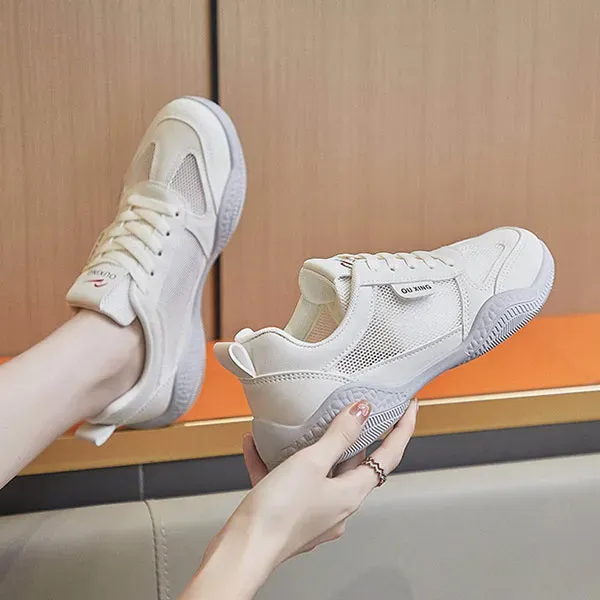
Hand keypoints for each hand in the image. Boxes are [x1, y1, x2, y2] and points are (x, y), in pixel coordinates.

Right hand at [240, 398, 417, 561]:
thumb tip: (362, 412)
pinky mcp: (291, 514)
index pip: (388, 455)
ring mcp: (314, 511)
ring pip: (320, 470)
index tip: (409, 408)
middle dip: (354, 434)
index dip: (402, 429)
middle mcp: (337, 505)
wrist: (242, 550)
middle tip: (356, 409)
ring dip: (310, 446)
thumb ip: (339, 435)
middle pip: (355, 463)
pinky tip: (258, 446)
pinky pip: (289, 481)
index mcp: (350, 494)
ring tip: (300, 424)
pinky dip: (277, 461)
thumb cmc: (277, 515)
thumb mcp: (311, 463)